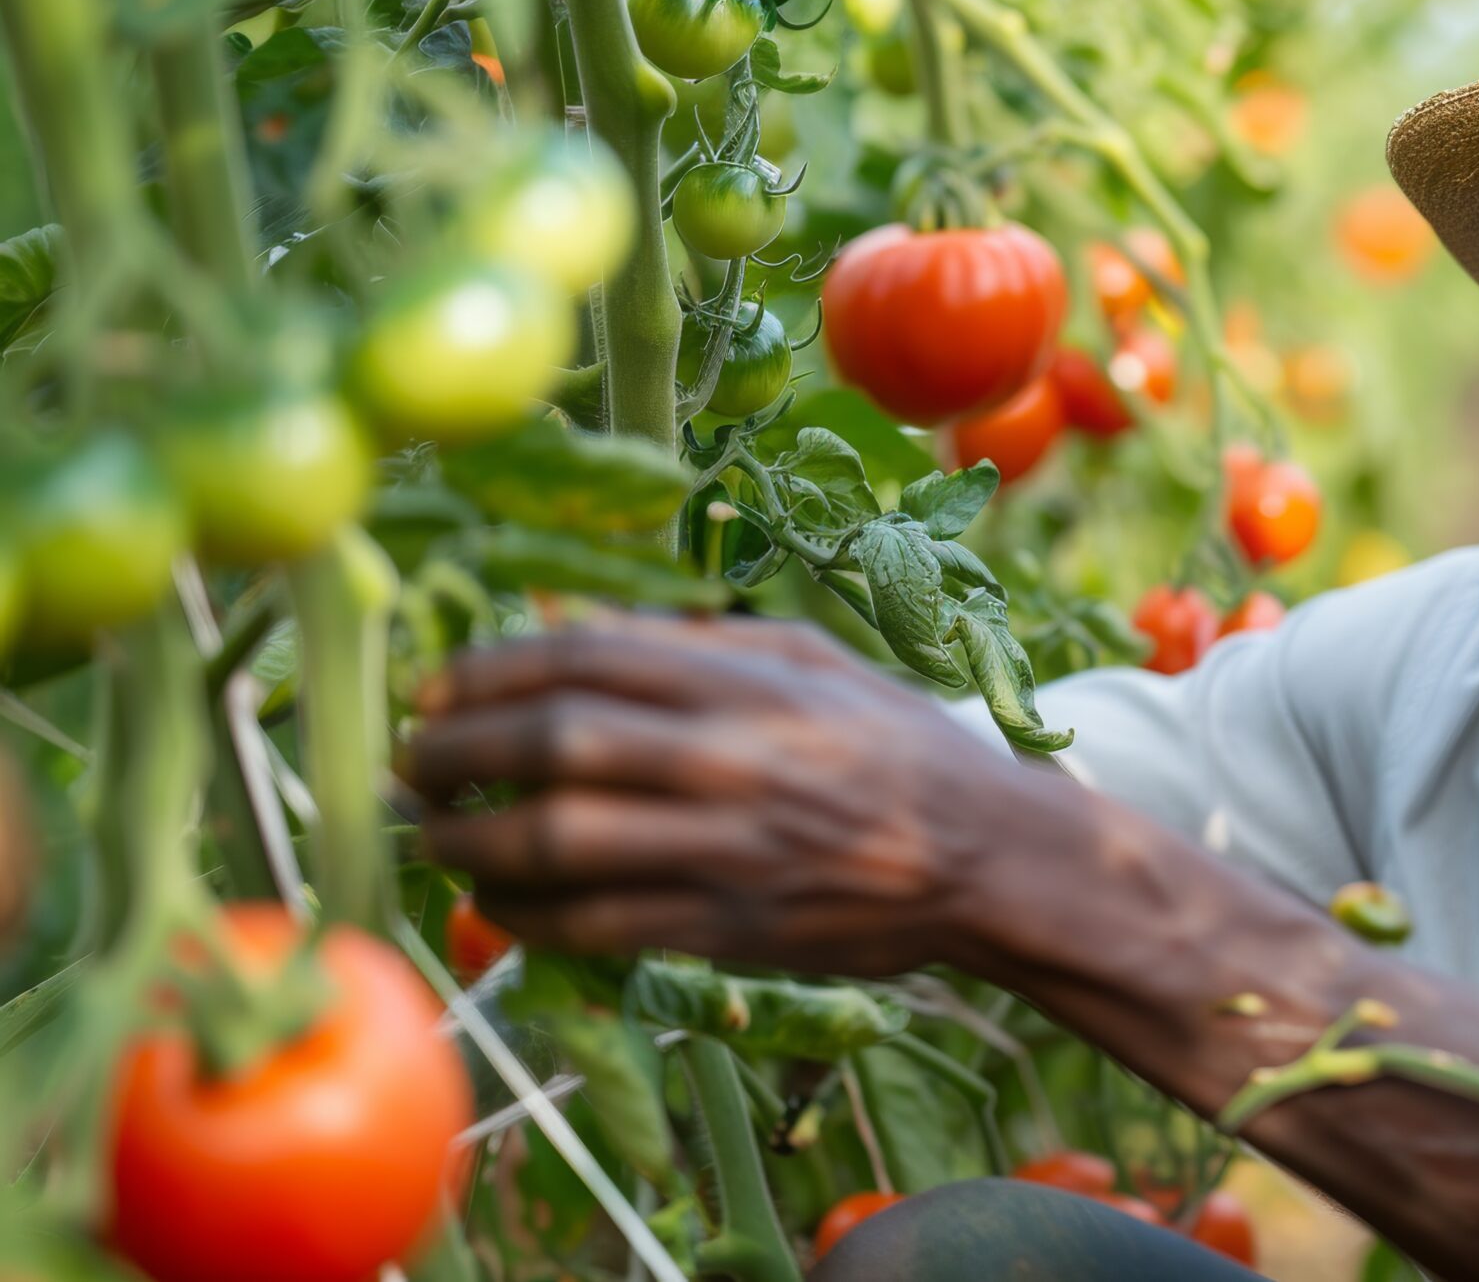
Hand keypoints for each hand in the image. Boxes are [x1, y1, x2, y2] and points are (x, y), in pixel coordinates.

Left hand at [404, 611, 1052, 976]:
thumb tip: (575, 629)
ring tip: (436, 835)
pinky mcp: (728, 927)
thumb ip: (698, 643)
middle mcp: (729, 758)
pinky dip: (527, 915)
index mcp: (747, 682)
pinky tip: (499, 903)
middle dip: (454, 751)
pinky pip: (596, 924)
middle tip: (414, 762)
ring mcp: (726, 848)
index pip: (584, 658)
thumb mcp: (813, 661)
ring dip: (471, 841)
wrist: (986, 857)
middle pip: (551, 744)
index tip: (436, 687)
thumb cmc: (898, 746)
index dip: (487, 670)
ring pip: (557, 841)